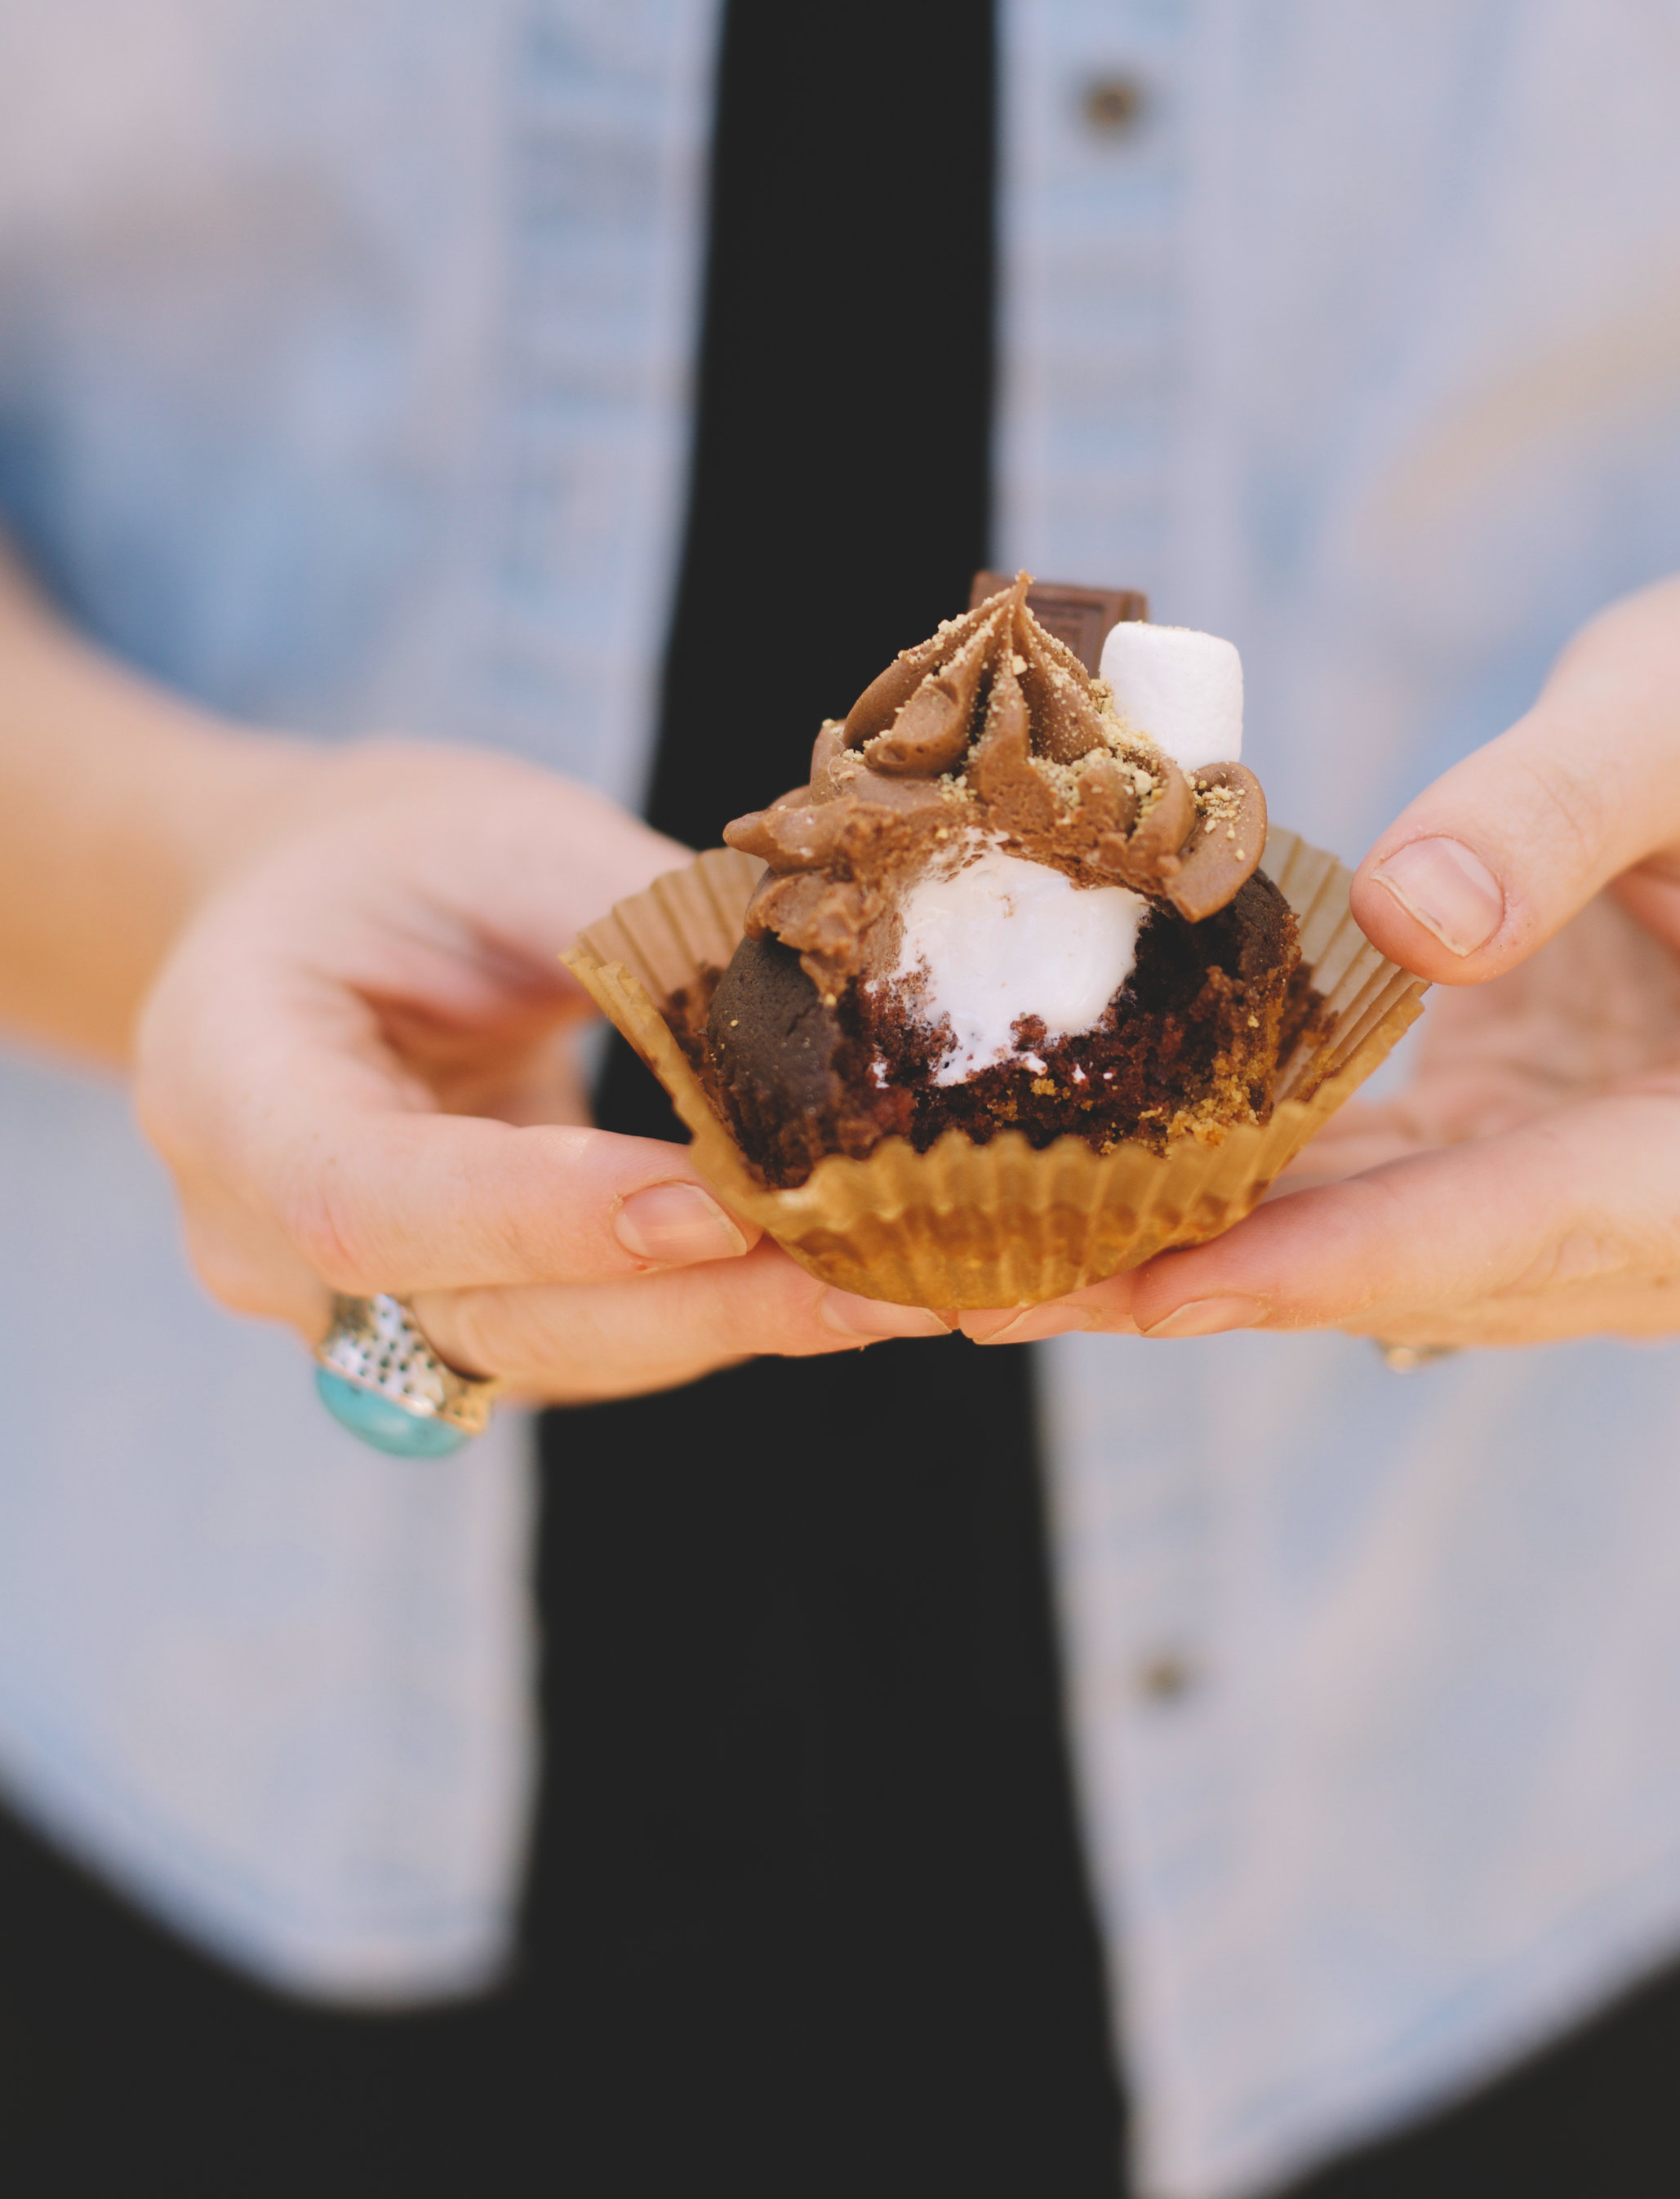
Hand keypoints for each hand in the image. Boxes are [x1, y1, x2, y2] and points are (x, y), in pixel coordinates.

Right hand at [134, 742, 943, 1400]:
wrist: (301, 922)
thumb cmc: (390, 859)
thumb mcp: (496, 841)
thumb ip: (637, 928)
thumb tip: (840, 992)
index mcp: (227, 1086)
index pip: (368, 1199)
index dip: (541, 1216)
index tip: (713, 1203)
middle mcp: (265, 1240)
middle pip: (487, 1319)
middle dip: (703, 1308)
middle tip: (894, 1281)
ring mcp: (359, 1313)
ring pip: (562, 1357)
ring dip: (750, 1328)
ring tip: (932, 1287)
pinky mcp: (466, 1330)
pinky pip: (602, 1344)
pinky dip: (735, 1314)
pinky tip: (880, 1281)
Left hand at [963, 537, 1679, 1353]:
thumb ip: (1556, 809)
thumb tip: (1411, 920)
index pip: (1549, 1217)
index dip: (1349, 1258)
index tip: (1166, 1285)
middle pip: (1437, 1274)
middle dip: (1213, 1287)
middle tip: (979, 1295)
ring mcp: (1629, 1228)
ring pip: (1378, 1268)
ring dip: (1183, 1269)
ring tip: (967, 1275)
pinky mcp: (1537, 1190)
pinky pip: (1366, 1212)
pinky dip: (1228, 1209)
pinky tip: (1065, 1208)